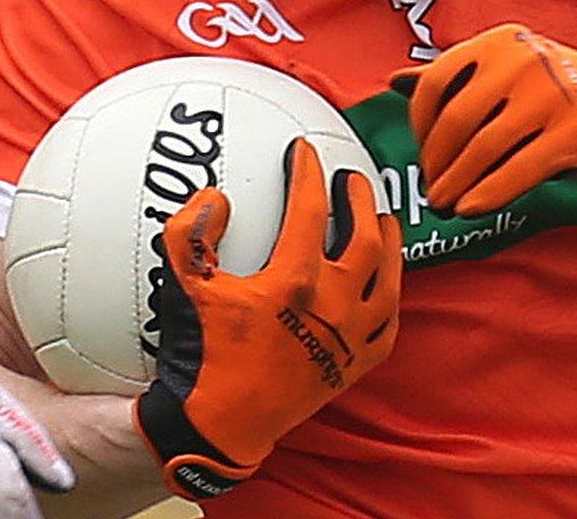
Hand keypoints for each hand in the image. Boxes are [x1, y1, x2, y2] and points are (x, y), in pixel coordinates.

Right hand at [136, 139, 400, 500]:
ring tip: (385, 220)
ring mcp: (349, 339)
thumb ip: (191, 234)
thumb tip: (215, 197)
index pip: (311, 210)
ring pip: (388, 280)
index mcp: (295, 281)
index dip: (308, 173)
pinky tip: (385, 285)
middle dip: (361, 201)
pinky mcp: (354, 367)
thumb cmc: (203, 355)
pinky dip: (390, 300)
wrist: (221, 425)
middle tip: (353, 179)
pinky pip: (387, 327)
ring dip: (390, 244)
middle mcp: (333, 306)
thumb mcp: (185, 288)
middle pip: (365, 239)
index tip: (305, 153)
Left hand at [392, 25, 576, 217]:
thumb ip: (457, 73)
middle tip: (430, 187)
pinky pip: (517, 170)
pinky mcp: (574, 132)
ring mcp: (550, 94)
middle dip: (435, 162)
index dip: (418, 125)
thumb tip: (394, 81)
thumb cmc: (565, 86)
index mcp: (500, 42)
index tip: (420, 151)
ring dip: (455, 184)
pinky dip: (488, 194)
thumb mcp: (511, 63)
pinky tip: (471, 208)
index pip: (435, 83)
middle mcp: (522, 61)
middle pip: (455, 121)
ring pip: (483, 149)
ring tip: (444, 203)